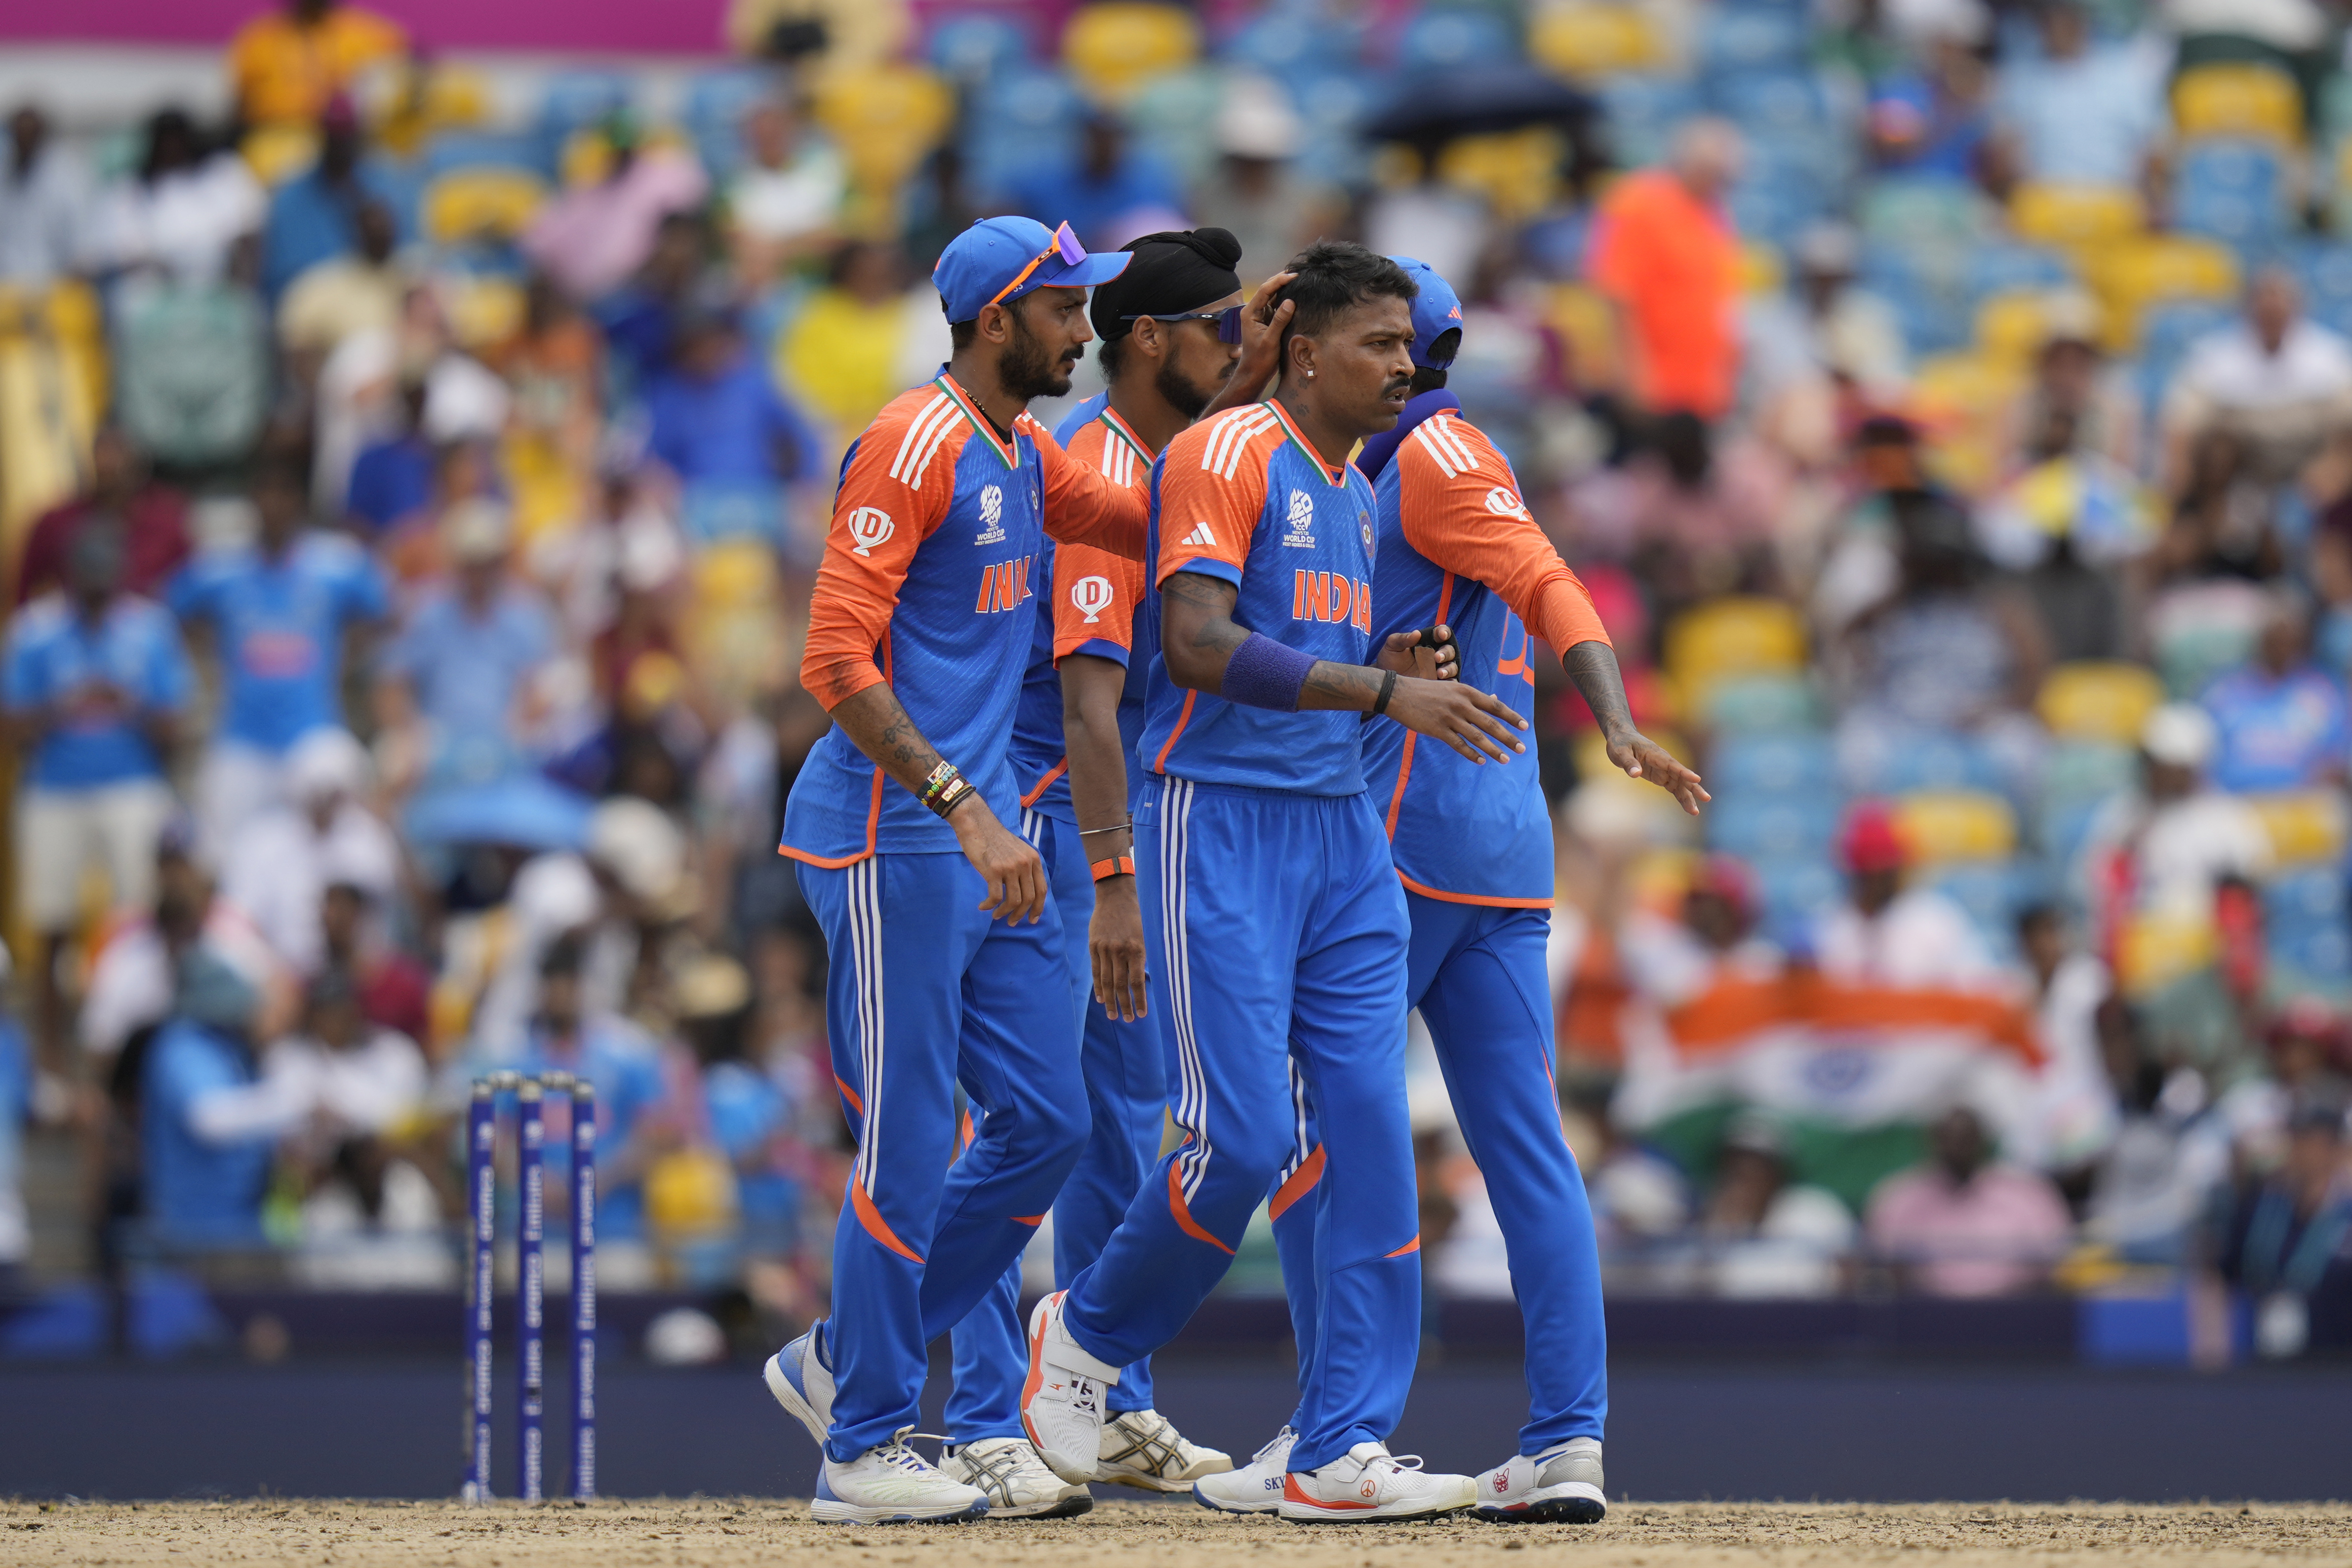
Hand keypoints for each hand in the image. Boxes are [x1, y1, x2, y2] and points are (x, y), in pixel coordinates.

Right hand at [950, 799, 1048, 922]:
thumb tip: (1025, 891)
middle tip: (1011, 922)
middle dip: (1021, 915)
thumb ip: (1024, 866)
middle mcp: (1025, 864)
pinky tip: (983, 906)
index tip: (1032, 919)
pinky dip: (989, 906)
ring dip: (1005, 913)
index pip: (1042, 890)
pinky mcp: (994, 871)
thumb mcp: (1018, 850)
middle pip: (1029, 898)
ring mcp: (1010, 867)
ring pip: (1014, 901)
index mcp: (1033, 859)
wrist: (976, 823)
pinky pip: (995, 897)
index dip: (1038, 908)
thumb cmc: (994, 838)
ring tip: (996, 916)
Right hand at [1088, 873, 1148, 1021]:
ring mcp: (1105, 948)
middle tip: (1127, 1019)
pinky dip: (1098, 986)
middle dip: (1124, 1005)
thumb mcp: (1145, 935)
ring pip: (1106, 980)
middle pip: (1120, 985)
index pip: (1136, 981)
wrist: (1115, 896)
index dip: (1139, 1000)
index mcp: (1137, 948)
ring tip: (1113, 1015)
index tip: (1141, 1014)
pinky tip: (1101, 998)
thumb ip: (1142, 958)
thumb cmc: (1136, 917)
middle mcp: (1120, 951)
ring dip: (1110, 1000)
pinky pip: (1096, 970)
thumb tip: (1141, 982)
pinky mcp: (1094, 946)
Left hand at [1229, 270, 1296, 399]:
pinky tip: (1295, 294)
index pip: (1265, 290)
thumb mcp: (1271, 340)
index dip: (1279, 281)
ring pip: (1272, 296)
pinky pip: (1276, 306)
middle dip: (1281, 280)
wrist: (1254, 373)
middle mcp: (1253, 311)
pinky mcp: (1266, 321)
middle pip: (1267, 290)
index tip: (1294, 275)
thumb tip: (1290, 301)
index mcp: (1250, 313)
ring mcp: (1260, 315)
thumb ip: (1279, 320)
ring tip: (1299, 279)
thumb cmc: (1260, 359)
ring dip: (1284, 288)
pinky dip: (1285, 299)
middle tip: (1298, 272)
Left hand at [1375, 624, 1457, 681]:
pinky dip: (1450, 682)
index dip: (1444, 632)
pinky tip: (1444, 683)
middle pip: (1449, 650)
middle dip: (1446, 653)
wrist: (1386, 679)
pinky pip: (1450, 682)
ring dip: (1449, 668)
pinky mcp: (1438, 683)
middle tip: (1437, 657)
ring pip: (1452, 666)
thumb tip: (1416, 633)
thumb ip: (1403, 638)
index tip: (1441, 635)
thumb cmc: (1389, 658)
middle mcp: (1436, 654)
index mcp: (1428, 641)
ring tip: (1439, 673)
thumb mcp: (1392, 645)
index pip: (1441, 633)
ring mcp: (1438, 669)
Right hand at [1382, 678, 1526, 762]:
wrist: (1398, 693)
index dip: (1512, 717)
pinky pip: (1458, 745)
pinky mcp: (1437, 729)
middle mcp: (1461, 704)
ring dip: (1493, 750)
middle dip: (1508, 737)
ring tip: (1505, 759)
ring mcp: (1449, 717)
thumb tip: (1495, 700)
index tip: (1525, 726)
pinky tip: (1481, 761)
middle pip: (1490, 723)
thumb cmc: (1426, 690)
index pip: (1495, 706)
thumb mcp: (1452, 688)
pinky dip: (1471, 754)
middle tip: (1521, 749)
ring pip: (1477, 737)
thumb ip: (1473, 696)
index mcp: (1466, 691)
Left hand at [1606, 727, 1709, 814]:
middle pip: (1681, 776)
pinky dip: (1681, 797)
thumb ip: (1628, 763)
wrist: (1623, 738)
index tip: (1697, 779)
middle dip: (1693, 787)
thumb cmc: (1621, 743)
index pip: (1672, 764)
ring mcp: (1664, 770)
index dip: (1684, 772)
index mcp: (1655, 754)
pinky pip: (1674, 788)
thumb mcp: (1619, 752)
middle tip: (1706, 798)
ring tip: (1695, 812)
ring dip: (1688, 797)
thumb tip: (1636, 774)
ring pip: (1680, 784)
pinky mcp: (1661, 776)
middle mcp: (1664, 762)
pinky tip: (1689, 808)